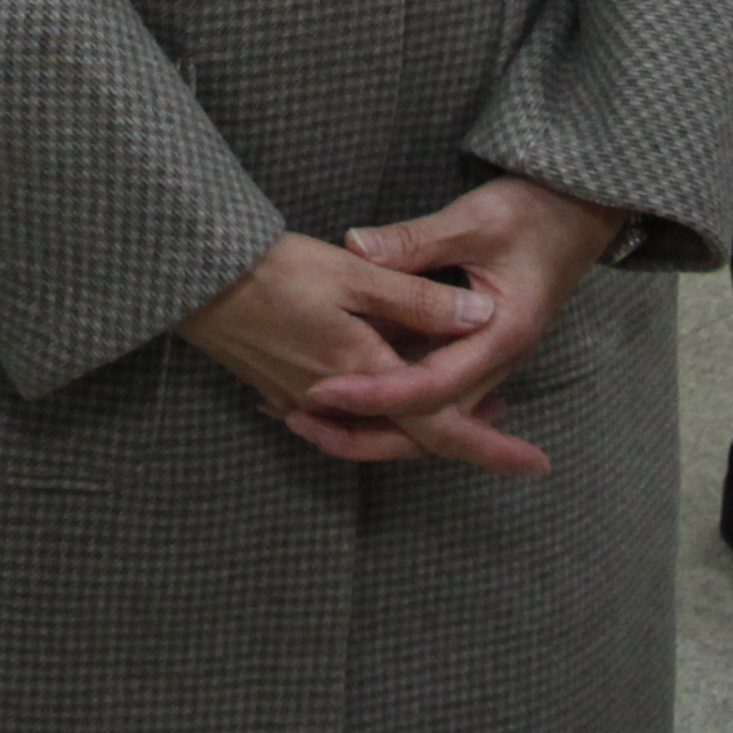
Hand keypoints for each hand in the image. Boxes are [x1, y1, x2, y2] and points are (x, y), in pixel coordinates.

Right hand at [180, 233, 508, 468]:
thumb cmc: (274, 269)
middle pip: (410, 438)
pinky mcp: (280, 392)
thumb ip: (418, 299)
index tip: (538, 464)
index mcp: (363, 374)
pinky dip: (377, 413)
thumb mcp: (354, 274)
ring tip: (459, 400)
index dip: (491, 447)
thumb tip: (481, 321)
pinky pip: (343, 419)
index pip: (441, 426)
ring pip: (377, 432)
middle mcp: (336, 403)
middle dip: (461, 435)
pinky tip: (389, 382)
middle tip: (506, 418)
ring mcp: (304, 403)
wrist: (194, 278)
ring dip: (418, 425)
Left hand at [292, 176, 631, 476]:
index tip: (322, 390)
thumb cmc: (534, 211)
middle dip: (365, 431)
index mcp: (500, 335)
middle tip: (299, 422)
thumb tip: (353, 248)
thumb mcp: (474, 218)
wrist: (580, 212)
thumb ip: (414, 240)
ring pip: (430, 416)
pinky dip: (392, 401)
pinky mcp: (477, 353)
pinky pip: (433, 394)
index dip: (374, 393)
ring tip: (310, 418)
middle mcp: (497, 362)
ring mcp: (489, 362)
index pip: (430, 387)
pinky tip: (348, 394)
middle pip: (429, 422)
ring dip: (375, 423)